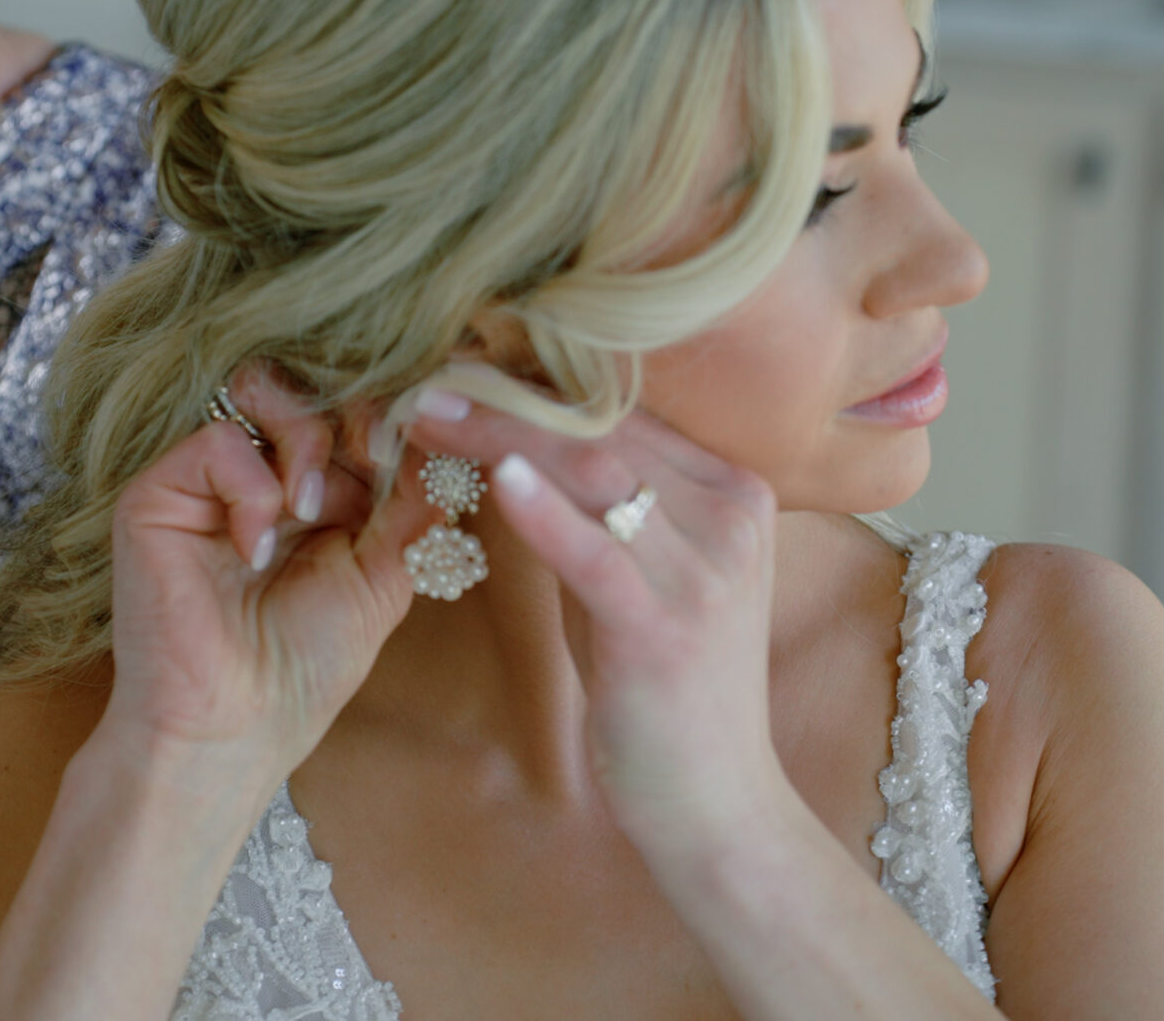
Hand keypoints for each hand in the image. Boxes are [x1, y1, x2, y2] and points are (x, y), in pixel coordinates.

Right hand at [95, 367, 407, 783]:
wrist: (233, 728)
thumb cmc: (301, 669)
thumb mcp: (382, 576)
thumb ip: (411, 506)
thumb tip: (448, 445)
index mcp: (312, 493)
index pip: (349, 414)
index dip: (387, 419)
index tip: (416, 450)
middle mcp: (258, 475)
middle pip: (308, 389)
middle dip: (353, 418)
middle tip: (374, 457)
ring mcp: (206, 481)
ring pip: (259, 391)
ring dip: (305, 441)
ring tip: (311, 508)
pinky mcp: (158, 494)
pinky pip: (217, 440)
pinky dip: (251, 488)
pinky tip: (254, 549)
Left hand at [407, 393, 792, 856]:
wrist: (715, 801)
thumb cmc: (666, 684)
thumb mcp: (639, 576)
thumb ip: (596, 510)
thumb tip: (513, 443)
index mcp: (734, 491)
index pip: (629, 412)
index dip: (542, 382)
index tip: (465, 362)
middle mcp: (732, 518)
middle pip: (607, 430)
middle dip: (509, 398)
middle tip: (429, 376)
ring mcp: (706, 573)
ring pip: (596, 474)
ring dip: (502, 435)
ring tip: (429, 412)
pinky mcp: (666, 630)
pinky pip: (598, 555)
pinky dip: (545, 513)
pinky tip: (497, 478)